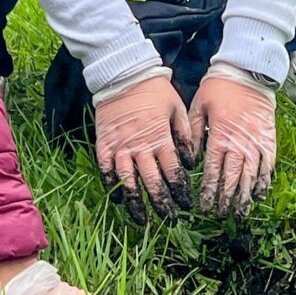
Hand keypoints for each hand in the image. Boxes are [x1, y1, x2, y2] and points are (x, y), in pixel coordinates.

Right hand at [92, 69, 190, 215]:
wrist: (124, 74)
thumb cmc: (155, 90)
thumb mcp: (178, 108)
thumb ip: (185, 136)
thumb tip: (191, 162)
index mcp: (161, 138)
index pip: (173, 172)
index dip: (180, 191)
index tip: (186, 205)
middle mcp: (140, 146)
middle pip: (152, 182)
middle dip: (162, 204)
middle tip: (170, 221)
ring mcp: (119, 147)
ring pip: (128, 182)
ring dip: (136, 203)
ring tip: (143, 220)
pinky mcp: (103, 144)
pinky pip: (106, 170)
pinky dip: (111, 186)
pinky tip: (118, 199)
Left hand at [190, 67, 276, 216]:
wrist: (248, 71)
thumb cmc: (219, 88)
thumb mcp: (198, 106)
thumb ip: (193, 135)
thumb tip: (191, 162)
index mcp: (219, 135)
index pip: (213, 170)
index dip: (209, 191)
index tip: (205, 207)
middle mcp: (239, 141)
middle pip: (233, 177)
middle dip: (226, 199)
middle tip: (221, 216)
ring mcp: (256, 140)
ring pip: (251, 175)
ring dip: (245, 196)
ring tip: (240, 213)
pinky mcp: (269, 137)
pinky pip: (268, 164)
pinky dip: (264, 180)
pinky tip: (260, 194)